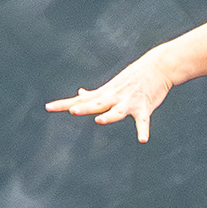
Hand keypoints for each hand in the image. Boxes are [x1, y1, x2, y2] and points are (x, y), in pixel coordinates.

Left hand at [46, 48, 173, 140]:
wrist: (158, 67)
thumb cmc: (133, 77)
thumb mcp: (112, 85)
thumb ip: (95, 93)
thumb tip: (80, 92)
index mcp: (104, 94)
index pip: (80, 99)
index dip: (64, 104)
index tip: (48, 107)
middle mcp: (114, 97)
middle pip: (96, 103)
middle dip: (85, 107)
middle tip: (72, 110)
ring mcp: (129, 102)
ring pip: (117, 110)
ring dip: (109, 115)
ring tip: (100, 120)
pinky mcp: (144, 107)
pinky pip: (143, 121)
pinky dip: (143, 130)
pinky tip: (142, 140)